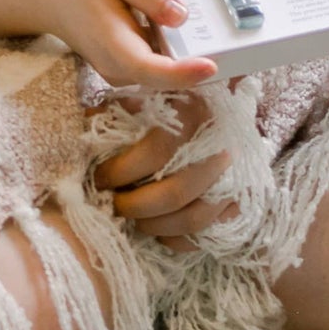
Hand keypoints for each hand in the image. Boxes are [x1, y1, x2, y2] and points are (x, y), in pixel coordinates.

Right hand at [35, 0, 218, 92]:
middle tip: (237, 42)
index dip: (181, 73)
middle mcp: (116, 63)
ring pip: (164, 72)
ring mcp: (121, 66)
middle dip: (199, 65)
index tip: (211, 66)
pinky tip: (189, 24)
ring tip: (218, 29)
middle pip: (165, 77)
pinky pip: (159, 62)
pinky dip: (178, 48)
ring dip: (191, 56)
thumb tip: (180, 14)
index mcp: (111, 40)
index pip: (149, 69)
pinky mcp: (128, 61)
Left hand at [93, 91, 235, 248]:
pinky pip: (208, 232)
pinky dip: (179, 239)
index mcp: (195, 112)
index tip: (100, 177)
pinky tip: (158, 229)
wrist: (223, 101)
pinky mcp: (241, 198)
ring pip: (194, 217)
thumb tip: (87, 129)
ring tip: (134, 217)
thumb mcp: (145, 90)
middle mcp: (221, 144)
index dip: (120, 172)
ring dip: (155, 225)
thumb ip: (121, 106)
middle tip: (114, 203)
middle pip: (174, 192)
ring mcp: (236, 175)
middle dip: (134, 206)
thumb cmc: (169, 99)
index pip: (155, 153)